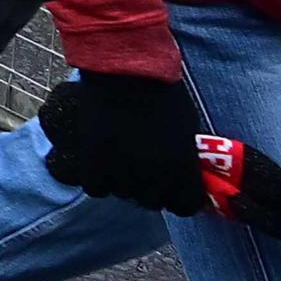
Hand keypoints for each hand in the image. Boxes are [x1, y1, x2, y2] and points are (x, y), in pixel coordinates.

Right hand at [35, 70, 209, 215]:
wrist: (127, 74)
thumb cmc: (163, 96)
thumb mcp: (186, 131)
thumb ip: (184, 159)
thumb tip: (182, 175)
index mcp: (183, 171)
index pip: (185, 206)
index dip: (178, 197)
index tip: (172, 187)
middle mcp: (155, 179)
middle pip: (151, 202)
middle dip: (149, 189)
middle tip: (142, 170)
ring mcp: (123, 173)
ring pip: (123, 194)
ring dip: (122, 182)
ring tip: (119, 160)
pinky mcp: (94, 164)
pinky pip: (96, 188)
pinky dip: (98, 179)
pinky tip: (100, 163)